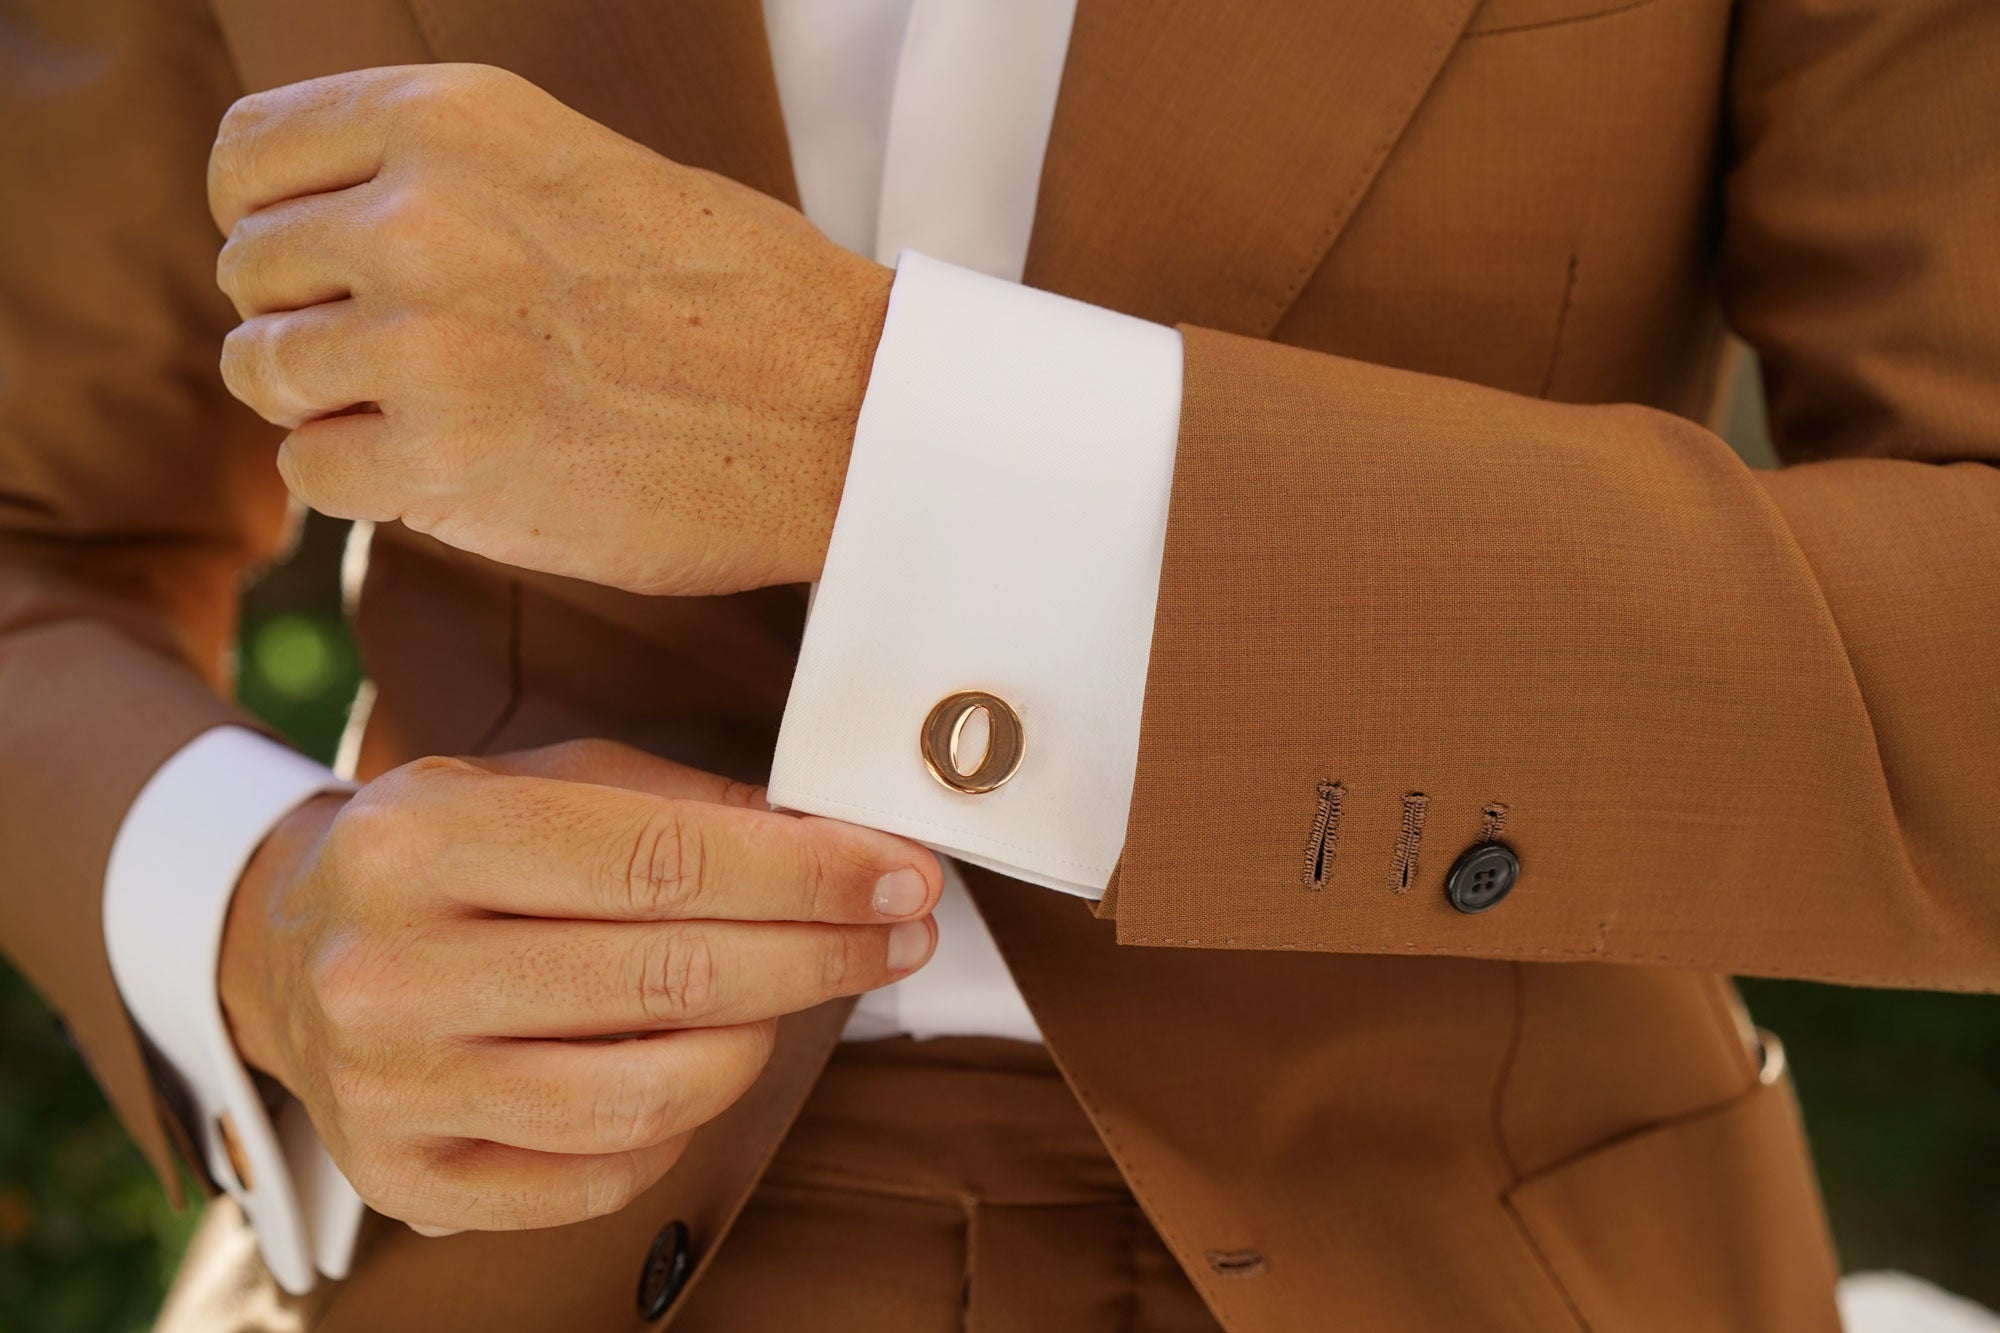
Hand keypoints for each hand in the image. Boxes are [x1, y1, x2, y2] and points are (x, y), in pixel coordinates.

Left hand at [209, 64, 890, 595]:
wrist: (848, 414)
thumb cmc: (743, 299)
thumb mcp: (587, 169)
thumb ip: (452, 182)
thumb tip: (335, 233)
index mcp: (456, 119)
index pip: (251, 154)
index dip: (269, 219)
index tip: (317, 267)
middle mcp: (420, 216)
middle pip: (250, 270)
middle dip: (307, 320)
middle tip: (401, 361)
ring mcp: (424, 342)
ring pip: (266, 373)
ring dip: (329, 405)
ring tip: (428, 418)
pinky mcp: (440, 462)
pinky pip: (312, 470)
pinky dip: (363, 482)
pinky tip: (448, 473)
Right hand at [218, 740, 938, 1232]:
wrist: (289, 953)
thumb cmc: (449, 854)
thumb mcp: (542, 780)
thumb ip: (683, 804)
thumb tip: (837, 843)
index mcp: (423, 837)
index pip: (662, 860)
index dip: (807, 874)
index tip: (903, 875)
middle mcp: (391, 969)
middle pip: (670, 978)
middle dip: (821, 954)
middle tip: (905, 933)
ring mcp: (392, 1090)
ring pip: (648, 1095)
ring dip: (765, 1041)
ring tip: (806, 992)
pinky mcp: (409, 1180)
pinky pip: (604, 1176)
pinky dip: (687, 1122)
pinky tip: (710, 1062)